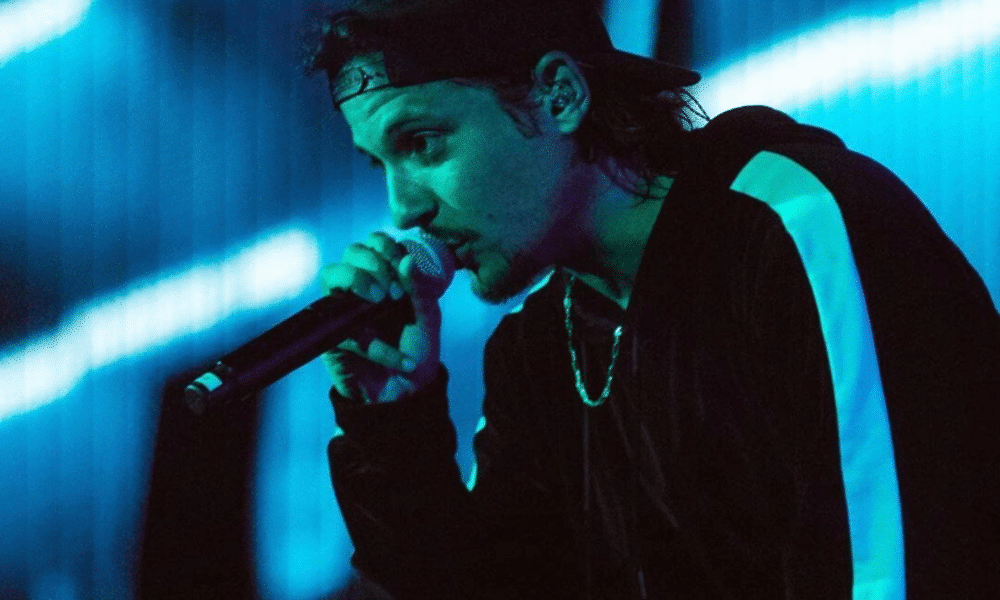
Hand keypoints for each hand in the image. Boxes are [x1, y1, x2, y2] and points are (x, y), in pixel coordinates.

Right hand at [320, 232, 442, 402]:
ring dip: (358, 281)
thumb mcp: (428, 318)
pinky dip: (376, 346)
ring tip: (381, 302)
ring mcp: (342, 310)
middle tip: (394, 292)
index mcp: (386, 277)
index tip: (405, 271)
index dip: (388, 248)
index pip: (375, 243)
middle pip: (351, 252)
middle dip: (374, 264)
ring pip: (331, 276)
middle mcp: (361, 288)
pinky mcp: (331, 338)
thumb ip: (420, 289)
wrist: (407, 392)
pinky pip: (346, 330)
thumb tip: (406, 258)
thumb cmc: (418, 349)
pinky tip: (400, 360)